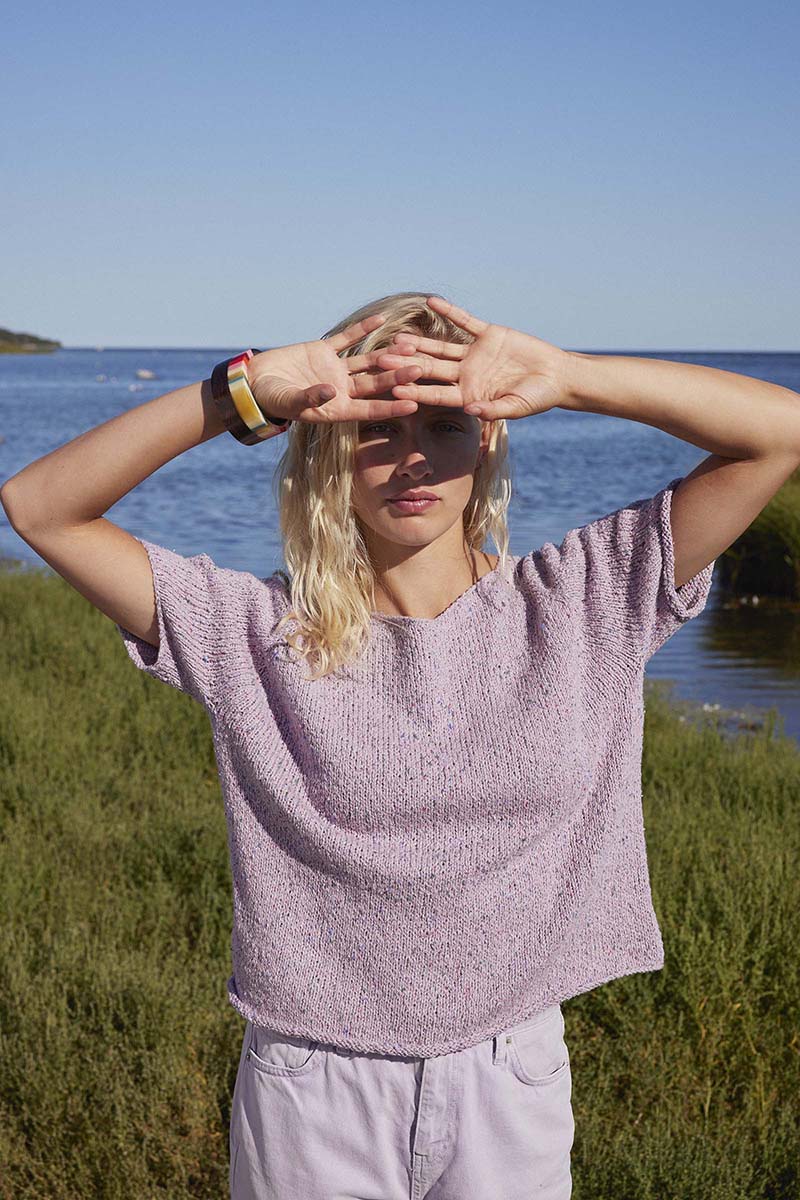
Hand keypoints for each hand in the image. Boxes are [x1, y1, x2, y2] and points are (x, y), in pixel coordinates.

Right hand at [247, 313, 425, 423]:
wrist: (254, 384)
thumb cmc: (272, 400)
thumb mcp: (290, 402)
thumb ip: (311, 398)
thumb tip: (330, 392)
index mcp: (337, 409)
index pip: (370, 409)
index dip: (391, 407)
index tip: (414, 403)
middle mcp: (341, 390)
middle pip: (375, 384)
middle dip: (398, 376)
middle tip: (422, 369)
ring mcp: (335, 370)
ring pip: (366, 362)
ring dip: (387, 353)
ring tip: (411, 344)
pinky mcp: (324, 351)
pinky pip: (346, 339)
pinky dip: (362, 329)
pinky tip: (381, 319)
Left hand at [373, 295, 572, 420]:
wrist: (556, 376)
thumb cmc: (538, 398)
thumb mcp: (516, 407)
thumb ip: (494, 410)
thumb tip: (472, 411)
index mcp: (469, 395)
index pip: (436, 394)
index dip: (416, 391)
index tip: (394, 390)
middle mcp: (466, 374)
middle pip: (431, 370)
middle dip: (407, 365)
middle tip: (381, 361)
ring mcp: (474, 354)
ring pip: (441, 347)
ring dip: (420, 342)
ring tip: (398, 336)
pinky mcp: (487, 335)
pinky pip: (465, 321)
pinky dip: (450, 312)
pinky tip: (432, 301)